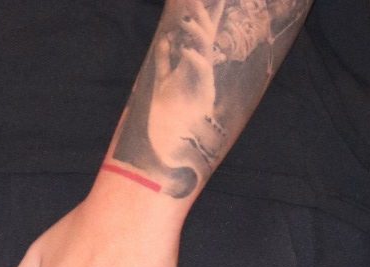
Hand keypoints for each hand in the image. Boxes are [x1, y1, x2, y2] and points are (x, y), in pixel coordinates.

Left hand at [147, 9, 222, 175]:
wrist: (168, 148)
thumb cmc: (165, 119)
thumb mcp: (162, 82)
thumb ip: (164, 60)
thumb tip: (165, 38)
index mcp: (192, 67)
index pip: (201, 35)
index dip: (206, 15)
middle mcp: (201, 73)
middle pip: (207, 36)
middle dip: (203, 16)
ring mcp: (203, 83)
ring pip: (206, 50)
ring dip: (198, 33)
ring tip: (186, 20)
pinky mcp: (202, 96)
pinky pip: (201, 71)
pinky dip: (193, 59)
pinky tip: (184, 49)